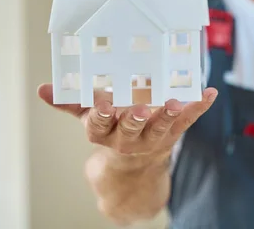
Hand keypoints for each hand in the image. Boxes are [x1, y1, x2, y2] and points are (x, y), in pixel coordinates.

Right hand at [37, 83, 217, 164]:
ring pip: (161, 127)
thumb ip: (70, 103)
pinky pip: (187, 120)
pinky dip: (199, 106)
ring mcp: (153, 137)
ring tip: (174, 101)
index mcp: (105, 132)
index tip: (103, 101)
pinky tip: (209, 93)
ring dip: (168, 113)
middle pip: (130, 129)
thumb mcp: (90, 119)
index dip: (100, 114)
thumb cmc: (112, 129)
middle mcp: (128, 138)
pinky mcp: (173, 133)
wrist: (135, 164)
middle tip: (139, 109)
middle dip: (134, 119)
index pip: (99, 124)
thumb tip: (43, 89)